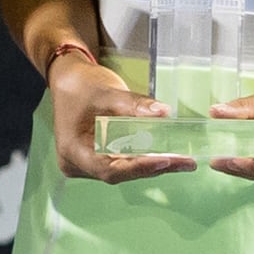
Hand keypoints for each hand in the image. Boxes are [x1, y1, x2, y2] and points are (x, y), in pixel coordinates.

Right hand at [47, 47, 189, 180]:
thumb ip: (136, 105)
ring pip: (121, 171)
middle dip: (152, 168)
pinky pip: (120, 164)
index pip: (108, 169)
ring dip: (150, 166)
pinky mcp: (95, 158)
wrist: (69, 79)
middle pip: (118, 173)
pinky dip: (142, 160)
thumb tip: (165, 113)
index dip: (137, 168)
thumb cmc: (82, 85)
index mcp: (73, 150)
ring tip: (181, 161)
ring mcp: (85, 164)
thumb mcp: (109, 92)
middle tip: (184, 163)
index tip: (164, 161)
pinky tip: (165, 156)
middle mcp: (76, 164)